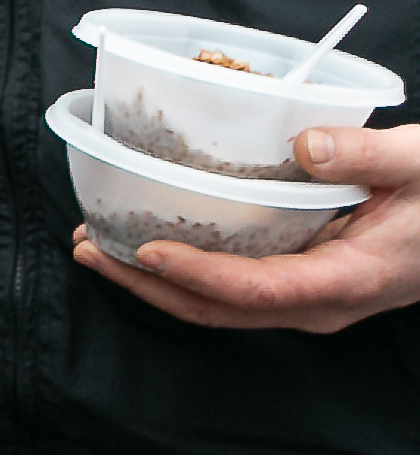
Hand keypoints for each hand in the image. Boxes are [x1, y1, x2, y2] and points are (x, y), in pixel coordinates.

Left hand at [71, 123, 419, 333]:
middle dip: (145, 283)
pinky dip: (185, 269)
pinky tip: (147, 239)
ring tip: (95, 244)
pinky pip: (233, 288)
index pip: (255, 290)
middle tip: (86, 248)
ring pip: (219, 306)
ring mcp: (310, 300)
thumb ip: (368, 155)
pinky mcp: (303, 284)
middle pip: (217, 309)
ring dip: (153, 280)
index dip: (194, 272)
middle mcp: (320, 303)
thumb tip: (304, 145)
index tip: (142, 248)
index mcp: (348, 281)